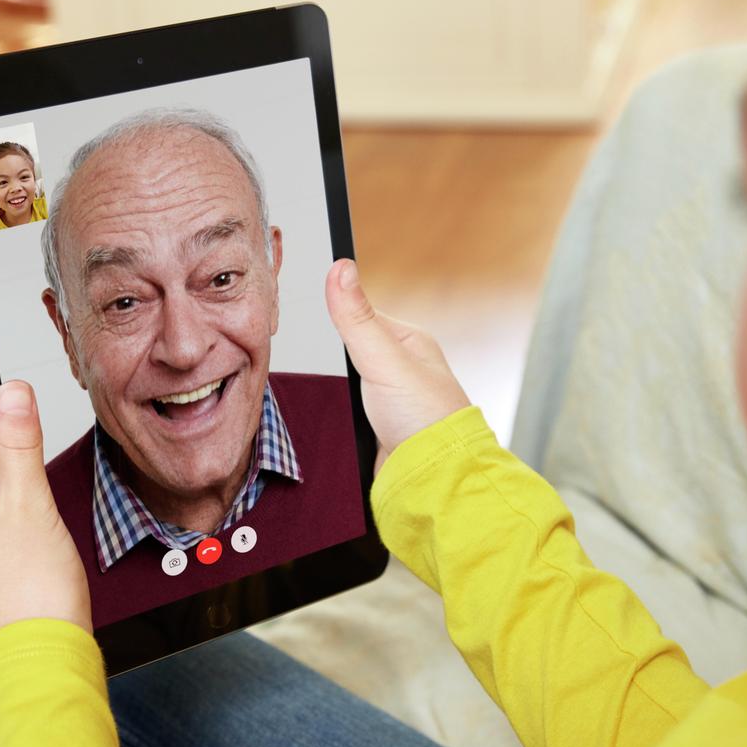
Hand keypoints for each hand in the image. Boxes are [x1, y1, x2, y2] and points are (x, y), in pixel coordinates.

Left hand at [0, 381, 90, 654]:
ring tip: (34, 571)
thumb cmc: (35, 589)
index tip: (37, 512)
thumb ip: (19, 442)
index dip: (23, 484)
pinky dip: (10, 570)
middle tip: (39, 546)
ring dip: (17, 542)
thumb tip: (10, 391)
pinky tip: (25, 589)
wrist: (39, 664)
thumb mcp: (32, 503)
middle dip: (21, 514)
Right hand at [325, 259, 471, 470]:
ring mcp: (390, 399)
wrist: (433, 478)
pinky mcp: (377, 428)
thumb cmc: (426, 418)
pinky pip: (348, 413)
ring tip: (335, 398)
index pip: (361, 316)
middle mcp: (401, 368)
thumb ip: (357, 318)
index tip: (313, 310)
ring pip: (347, 385)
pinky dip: (341, 417)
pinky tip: (339, 420)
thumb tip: (340, 268)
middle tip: (324, 365)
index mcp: (409, 343)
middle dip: (335, 362)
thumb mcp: (385, 360)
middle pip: (350, 353)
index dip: (337, 317)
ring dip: (338, 394)